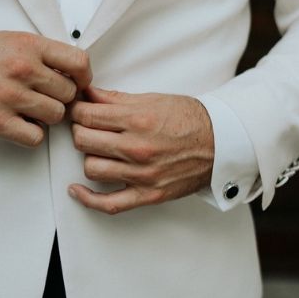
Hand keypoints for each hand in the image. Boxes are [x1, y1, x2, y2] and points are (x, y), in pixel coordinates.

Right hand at [0, 31, 91, 146]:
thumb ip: (42, 54)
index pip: (79, 63)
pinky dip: (31, 133)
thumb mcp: (11, 40)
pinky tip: (19, 123)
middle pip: (69, 94)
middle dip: (61, 98)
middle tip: (45, 97)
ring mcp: (9, 96)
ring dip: (46, 116)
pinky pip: (36, 136)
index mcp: (29, 46)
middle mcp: (22, 69)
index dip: (84, 77)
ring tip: (29, 109)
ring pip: (56, 116)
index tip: (79, 83)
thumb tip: (75, 72)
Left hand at [68, 87, 214, 213]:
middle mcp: (138, 147)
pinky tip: (77, 190)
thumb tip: (88, 93)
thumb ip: (116, 99)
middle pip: (83, 140)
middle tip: (87, 127)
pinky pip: (109, 203)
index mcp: (138, 119)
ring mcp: (142, 174)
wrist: (221, 143)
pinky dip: (88, 199)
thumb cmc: (190, 119)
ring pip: (91, 168)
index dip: (77, 110)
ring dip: (89, 157)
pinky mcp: (148, 195)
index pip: (87, 115)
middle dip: (80, 130)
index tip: (79, 110)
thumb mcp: (153, 99)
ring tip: (97, 150)